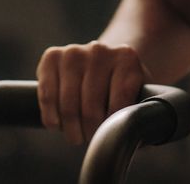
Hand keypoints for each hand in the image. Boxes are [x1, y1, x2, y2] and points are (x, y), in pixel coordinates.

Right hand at [36, 41, 151, 144]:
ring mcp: (74, 51)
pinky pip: (47, 94)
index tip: (111, 135)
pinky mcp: (52, 56)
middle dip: (89, 131)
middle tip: (90, 139)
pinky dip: (51, 115)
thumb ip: (141, 114)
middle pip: (90, 106)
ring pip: (68, 103)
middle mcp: (100, 50)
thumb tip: (132, 139)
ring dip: (70, 128)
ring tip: (76, 136)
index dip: (113, 126)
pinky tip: (57, 125)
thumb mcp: (138, 96)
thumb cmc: (122, 88)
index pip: (119, 102)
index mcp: (127, 57)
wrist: (102, 63)